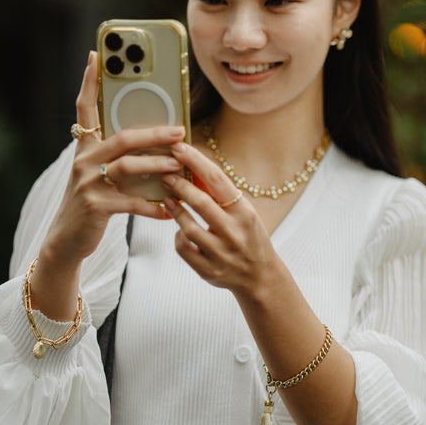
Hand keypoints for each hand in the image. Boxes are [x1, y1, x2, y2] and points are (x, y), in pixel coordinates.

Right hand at [32, 52, 184, 318]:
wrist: (67, 241)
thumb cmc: (92, 203)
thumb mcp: (100, 175)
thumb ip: (119, 156)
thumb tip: (159, 142)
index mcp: (85, 148)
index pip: (85, 107)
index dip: (90, 81)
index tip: (96, 55)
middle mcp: (83, 160)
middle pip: (122, 137)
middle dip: (153, 133)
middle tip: (179, 131)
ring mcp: (87, 183)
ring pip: (128, 166)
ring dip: (158, 166)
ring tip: (180, 168)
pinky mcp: (94, 207)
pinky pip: (130, 203)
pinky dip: (153, 208)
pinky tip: (169, 212)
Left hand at [161, 141, 277, 296]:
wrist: (260, 277)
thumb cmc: (249, 237)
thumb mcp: (244, 213)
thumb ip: (221, 197)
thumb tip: (193, 169)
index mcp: (245, 212)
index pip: (217, 179)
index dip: (195, 161)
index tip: (178, 147)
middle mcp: (234, 232)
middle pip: (200, 202)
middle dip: (179, 185)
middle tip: (165, 174)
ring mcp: (221, 253)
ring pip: (188, 227)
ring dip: (175, 210)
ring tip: (168, 199)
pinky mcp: (208, 270)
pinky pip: (183, 249)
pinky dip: (179, 237)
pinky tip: (180, 230)